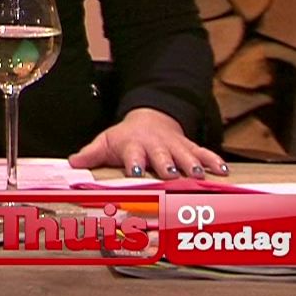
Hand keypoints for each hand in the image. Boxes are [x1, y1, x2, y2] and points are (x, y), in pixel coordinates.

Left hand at [69, 107, 226, 178]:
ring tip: (199, 175)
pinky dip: (214, 161)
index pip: (133, 154)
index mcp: (134, 145)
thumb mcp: (106, 142)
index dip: (135, 162)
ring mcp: (174, 146)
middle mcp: (156, 145)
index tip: (136, 170)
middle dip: (167, 165)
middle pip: (162, 155)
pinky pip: (203, 153)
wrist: (149, 119)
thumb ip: (91, 154)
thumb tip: (72, 163)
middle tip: (173, 175)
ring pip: (185, 155)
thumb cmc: (126, 138)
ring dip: (192, 165)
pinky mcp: (189, 147)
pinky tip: (223, 171)